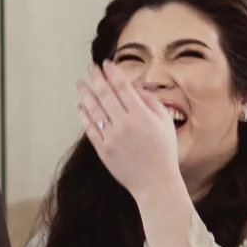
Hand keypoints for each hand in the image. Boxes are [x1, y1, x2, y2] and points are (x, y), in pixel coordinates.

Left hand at [78, 63, 182, 205]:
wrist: (155, 183)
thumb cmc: (164, 152)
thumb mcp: (165, 123)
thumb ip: (151, 102)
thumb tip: (136, 88)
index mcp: (141, 115)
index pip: (122, 87)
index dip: (112, 73)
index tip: (106, 63)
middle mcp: (124, 124)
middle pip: (105, 95)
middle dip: (96, 78)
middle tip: (91, 68)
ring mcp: (111, 138)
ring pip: (94, 110)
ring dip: (86, 94)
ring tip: (80, 83)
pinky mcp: (103, 150)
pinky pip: (90, 129)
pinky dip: (84, 116)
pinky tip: (81, 106)